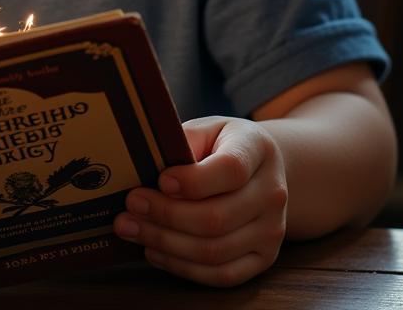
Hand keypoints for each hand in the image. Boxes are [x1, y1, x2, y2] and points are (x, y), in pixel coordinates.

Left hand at [114, 116, 287, 285]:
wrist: (262, 169)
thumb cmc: (223, 145)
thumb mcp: (207, 128)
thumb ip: (183, 141)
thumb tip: (147, 164)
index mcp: (258, 150)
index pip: (231, 170)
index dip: (193, 180)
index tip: (160, 181)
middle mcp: (272, 193)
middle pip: (217, 217)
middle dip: (166, 215)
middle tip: (131, 206)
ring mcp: (271, 230)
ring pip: (215, 251)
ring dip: (166, 243)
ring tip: (131, 229)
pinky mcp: (263, 258)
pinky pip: (221, 274)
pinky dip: (183, 267)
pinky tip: (155, 251)